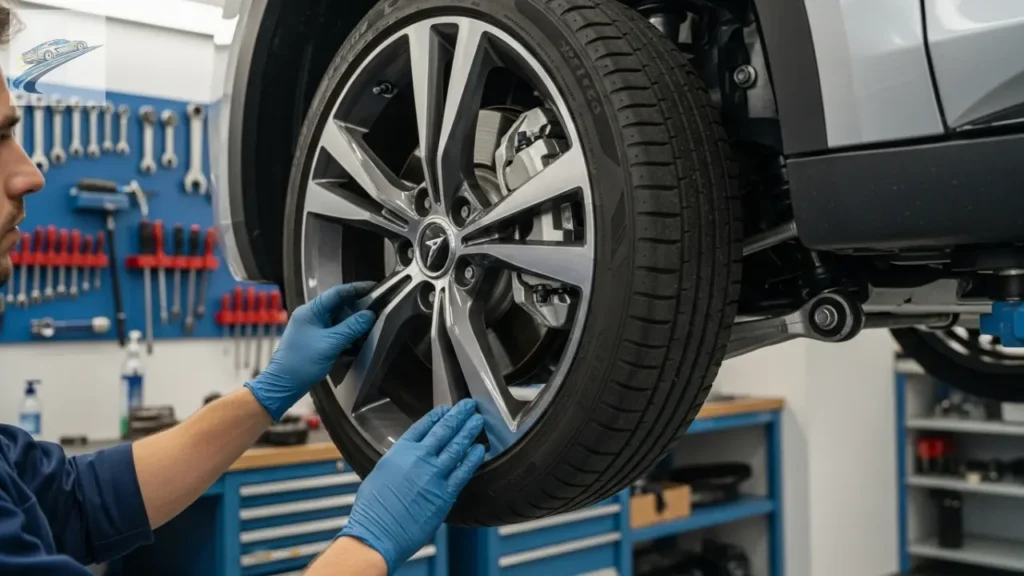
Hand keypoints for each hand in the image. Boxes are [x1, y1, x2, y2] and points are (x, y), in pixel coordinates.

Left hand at [246, 282, 375, 420]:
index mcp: (310, 311)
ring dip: (353, 322)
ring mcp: (312, 328)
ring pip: (338, 319)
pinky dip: (346, 333)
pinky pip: (334, 331)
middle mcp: (311, 316)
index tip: (373, 287)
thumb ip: (351, 328)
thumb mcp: (330, 343)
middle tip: (376, 307)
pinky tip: (357, 338)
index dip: (356, 289)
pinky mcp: (315, 339)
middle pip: (338, 305)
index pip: (336, 293)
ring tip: (370, 323)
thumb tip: (369, 315)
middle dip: (357, 307)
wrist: (284, 385)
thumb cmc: (301, 363)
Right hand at [340, 399, 485, 573]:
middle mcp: (418, 458)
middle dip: (459, 415)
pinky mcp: (445, 494)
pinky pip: (464, 471)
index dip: (438, 414)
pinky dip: (473, 458)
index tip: (446, 410)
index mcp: (399, 452)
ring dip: (469, 430)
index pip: (423, 425)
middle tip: (469, 406)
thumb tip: (409, 460)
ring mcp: (433, 475)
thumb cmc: (373, 511)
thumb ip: (398, 463)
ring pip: (457, 446)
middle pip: (444, 430)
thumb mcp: (380, 474)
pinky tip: (479, 449)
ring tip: (477, 421)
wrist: (377, 533)